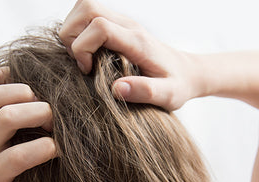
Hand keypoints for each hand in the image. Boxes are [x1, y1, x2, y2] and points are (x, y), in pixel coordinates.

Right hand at [59, 0, 204, 110]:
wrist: (186, 71)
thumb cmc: (176, 84)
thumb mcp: (168, 95)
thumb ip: (145, 92)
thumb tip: (116, 89)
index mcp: (137, 41)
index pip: (100, 26)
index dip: (83, 47)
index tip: (87, 70)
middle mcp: (128, 25)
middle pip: (86, 8)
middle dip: (71, 35)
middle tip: (81, 61)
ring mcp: (122, 22)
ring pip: (84, 8)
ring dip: (73, 31)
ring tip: (82, 57)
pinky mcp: (118, 25)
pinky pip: (89, 15)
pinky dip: (79, 31)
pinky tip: (88, 53)